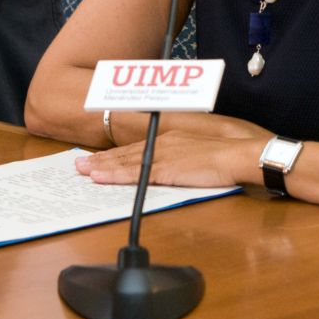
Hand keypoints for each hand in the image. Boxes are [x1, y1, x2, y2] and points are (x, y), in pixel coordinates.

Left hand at [75, 125, 266, 187]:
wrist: (239, 156)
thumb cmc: (225, 159)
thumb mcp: (198, 156)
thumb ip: (181, 163)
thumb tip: (171, 173)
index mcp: (171, 140)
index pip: (137, 149)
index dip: (116, 156)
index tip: (99, 160)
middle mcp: (163, 143)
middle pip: (126, 153)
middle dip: (102, 160)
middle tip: (80, 165)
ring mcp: (163, 155)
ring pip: (125, 162)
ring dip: (102, 167)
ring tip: (82, 172)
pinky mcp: (166, 168)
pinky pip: (134, 173)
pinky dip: (115, 175)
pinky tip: (101, 178)